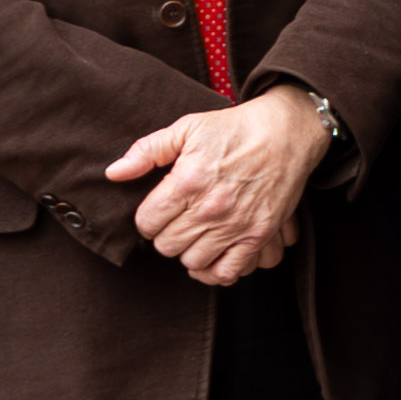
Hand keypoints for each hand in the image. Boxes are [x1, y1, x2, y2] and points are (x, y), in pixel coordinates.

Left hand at [101, 84, 330, 286]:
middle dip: (166, 234)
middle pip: (166, 246)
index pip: (146, 223)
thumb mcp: (188, 127)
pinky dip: (215, 270)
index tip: (159, 209)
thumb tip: (114, 173)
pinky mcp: (258, 235)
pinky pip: (227, 272)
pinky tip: (212, 255)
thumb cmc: (235, 128)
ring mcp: (235, 225)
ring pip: (192, 261)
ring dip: (190, 250)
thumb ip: (147, 151)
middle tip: (178, 220)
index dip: (148, 217)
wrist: (287, 132)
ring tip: (196, 234)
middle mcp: (210, 208)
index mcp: (187, 181)